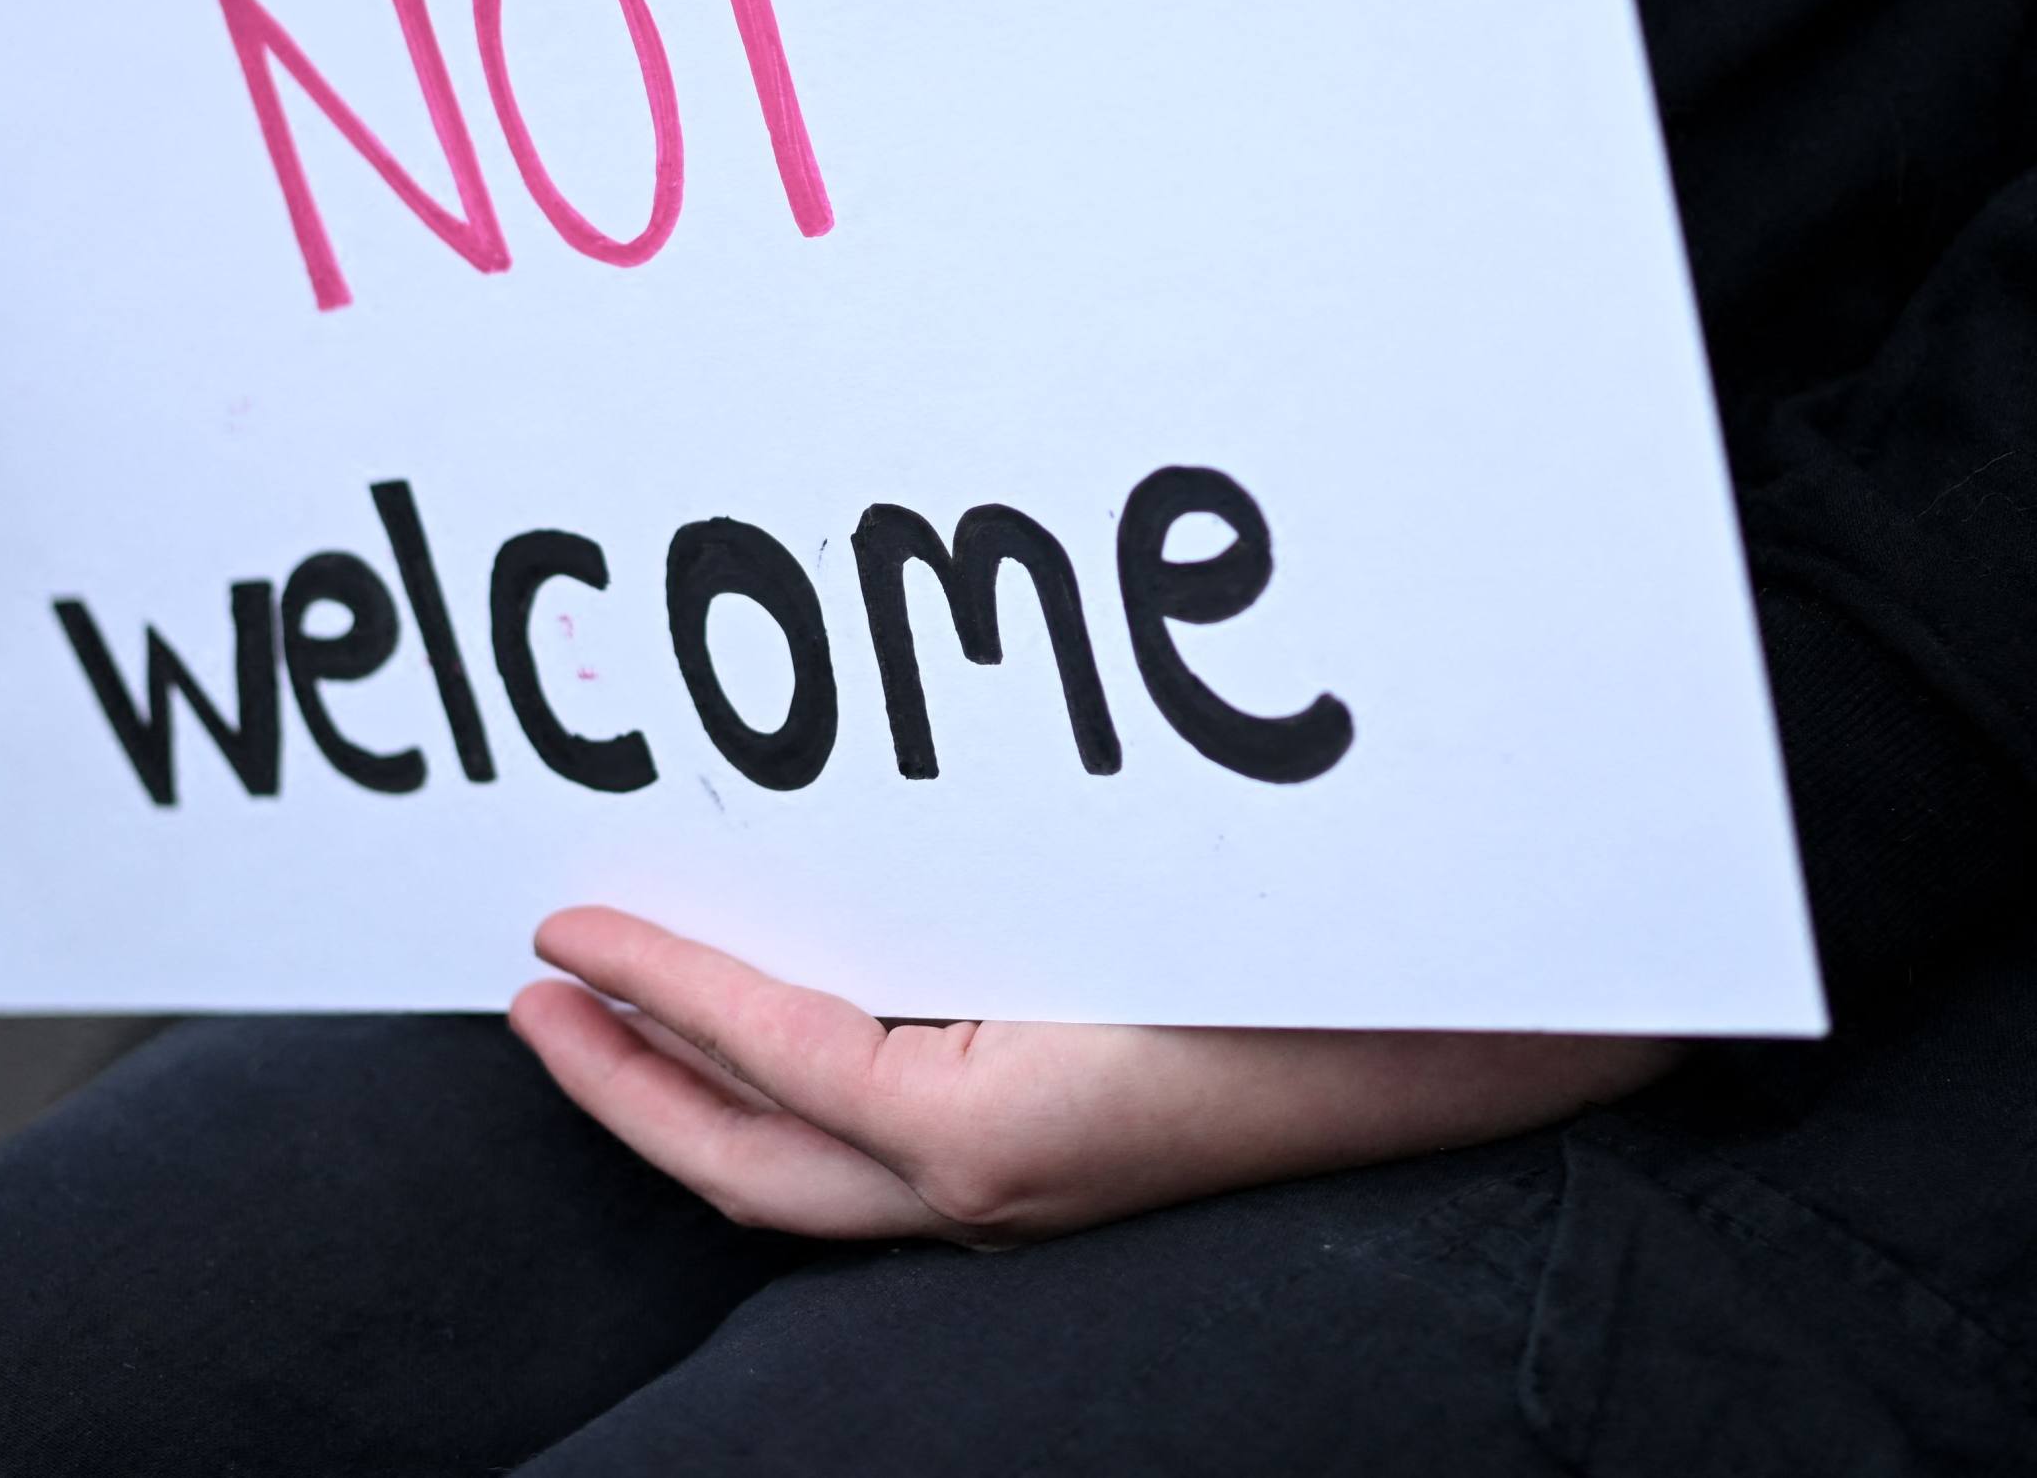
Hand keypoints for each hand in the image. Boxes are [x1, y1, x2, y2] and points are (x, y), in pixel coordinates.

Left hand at [509, 907, 1672, 1244]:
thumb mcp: (1127, 891)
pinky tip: (785, 1010)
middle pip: (751, 1162)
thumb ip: (967, 882)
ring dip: (698, 1092)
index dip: (650, 992)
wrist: (1502, 1023)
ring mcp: (1034, 1190)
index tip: (556, 928)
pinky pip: (886, 1147)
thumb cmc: (1329, 943)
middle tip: (534, 996)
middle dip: (624, 1084)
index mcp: (997, 1123)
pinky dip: (795, 1092)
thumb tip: (791, 847)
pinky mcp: (1072, 1160)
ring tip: (615, 1009)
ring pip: (811, 1171)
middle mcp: (999, 1184)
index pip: (765, 1058)